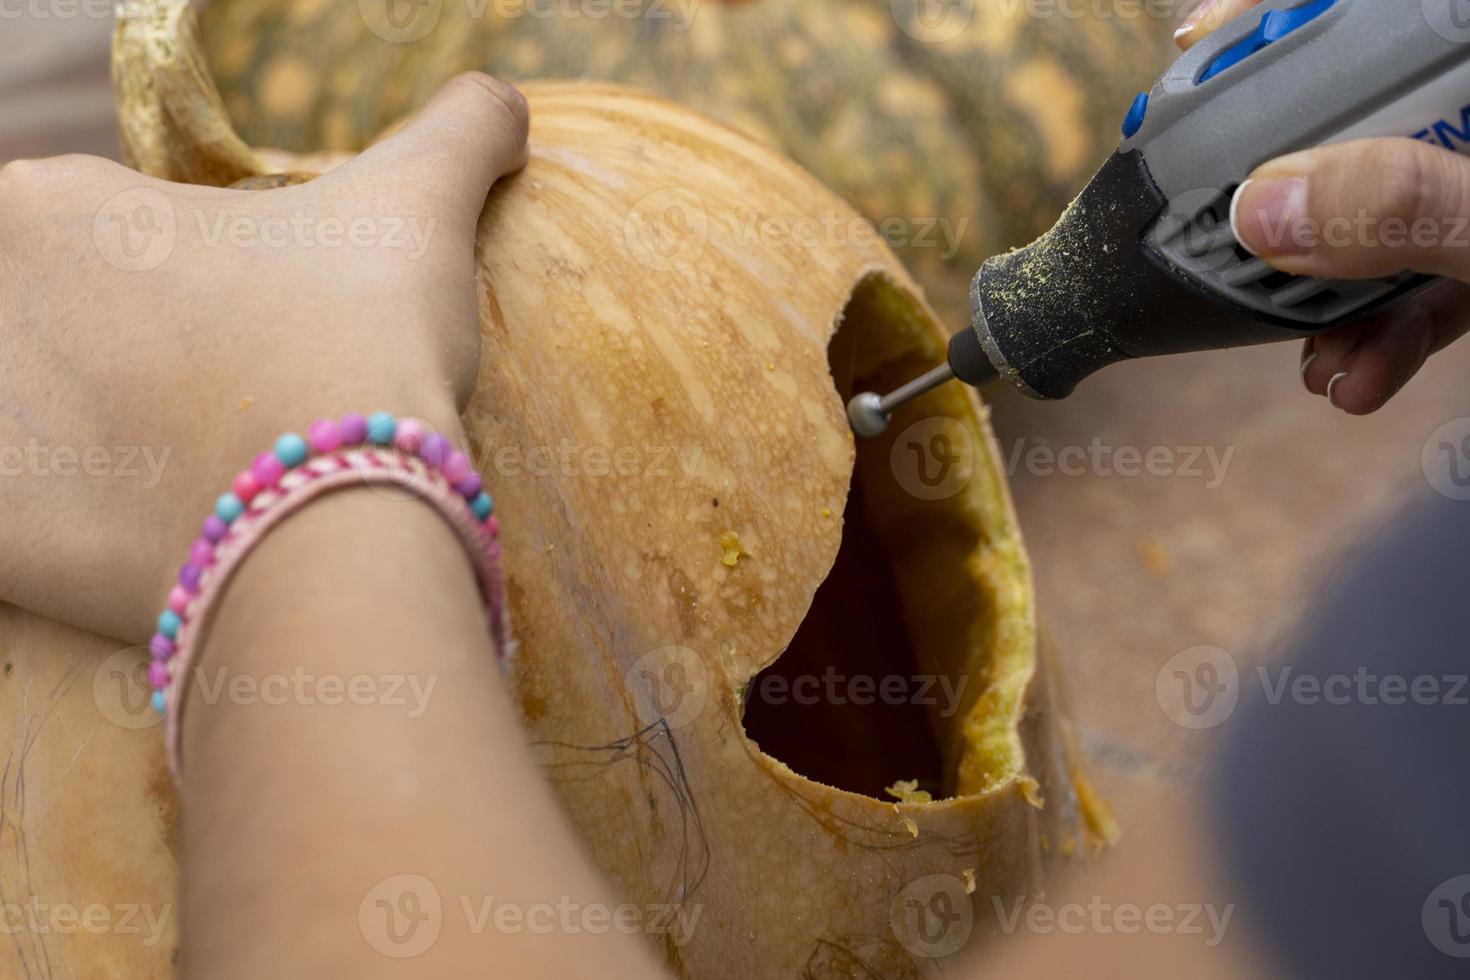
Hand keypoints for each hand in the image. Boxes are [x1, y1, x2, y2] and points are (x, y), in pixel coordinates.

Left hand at [0, 72, 527, 642]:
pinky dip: (70, 532)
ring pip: (33, 425)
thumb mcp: (420, 206)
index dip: (184, 293)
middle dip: (128, 368)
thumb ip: (459, 129)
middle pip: (52, 335)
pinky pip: (20, 529)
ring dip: (95, 445)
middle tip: (227, 417)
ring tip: (198, 483)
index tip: (251, 338)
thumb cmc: (360, 341)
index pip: (98, 246)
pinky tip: (148, 539)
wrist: (339, 522)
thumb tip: (503, 104)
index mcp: (48, 207)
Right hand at [1178, 0, 1469, 414]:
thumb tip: (1266, 207)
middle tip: (1225, 237)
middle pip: (1354, 121)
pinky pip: (1427, 279)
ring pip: (1381, 212)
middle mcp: (1467, 127)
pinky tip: (1355, 380)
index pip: (1367, 19)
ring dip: (1327, 297)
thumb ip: (1409, 206)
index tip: (1194, 52)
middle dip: (1283, 200)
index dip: (1273, 22)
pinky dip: (1384, 335)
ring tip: (1308, 356)